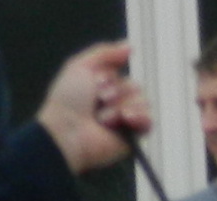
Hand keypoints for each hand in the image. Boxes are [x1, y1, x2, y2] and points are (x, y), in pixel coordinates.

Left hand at [41, 41, 148, 176]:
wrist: (67, 131)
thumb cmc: (67, 101)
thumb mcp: (80, 65)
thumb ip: (104, 52)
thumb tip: (130, 47)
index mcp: (104, 88)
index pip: (122, 74)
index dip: (109, 76)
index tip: (94, 83)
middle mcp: (116, 103)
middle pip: (134, 86)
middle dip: (117, 90)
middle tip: (99, 100)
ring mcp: (125, 121)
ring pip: (142, 101)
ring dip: (122, 105)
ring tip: (104, 117)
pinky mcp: (133, 137)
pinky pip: (148, 121)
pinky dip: (138, 116)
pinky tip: (125, 118)